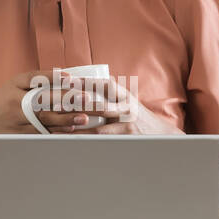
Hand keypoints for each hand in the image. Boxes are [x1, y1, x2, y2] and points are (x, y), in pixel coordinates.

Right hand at [0, 69, 87, 134]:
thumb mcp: (10, 90)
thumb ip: (34, 86)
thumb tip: (67, 82)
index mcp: (14, 83)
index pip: (37, 77)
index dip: (55, 77)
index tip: (73, 79)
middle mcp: (15, 99)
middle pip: (46, 97)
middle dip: (69, 98)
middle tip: (88, 98)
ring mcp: (16, 119)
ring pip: (46, 117)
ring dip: (67, 118)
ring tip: (85, 117)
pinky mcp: (18, 135)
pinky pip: (42, 133)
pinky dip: (58, 132)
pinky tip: (71, 131)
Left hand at [49, 74, 184, 135]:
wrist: (160, 134)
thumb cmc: (136, 116)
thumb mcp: (126, 101)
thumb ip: (109, 94)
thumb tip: (82, 85)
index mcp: (125, 95)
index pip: (106, 84)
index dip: (88, 81)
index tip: (69, 80)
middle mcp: (127, 107)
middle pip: (100, 104)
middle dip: (79, 103)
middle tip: (58, 102)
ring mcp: (127, 123)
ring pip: (99, 124)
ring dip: (78, 124)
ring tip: (58, 123)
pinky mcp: (125, 137)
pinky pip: (102, 139)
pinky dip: (85, 138)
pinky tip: (71, 138)